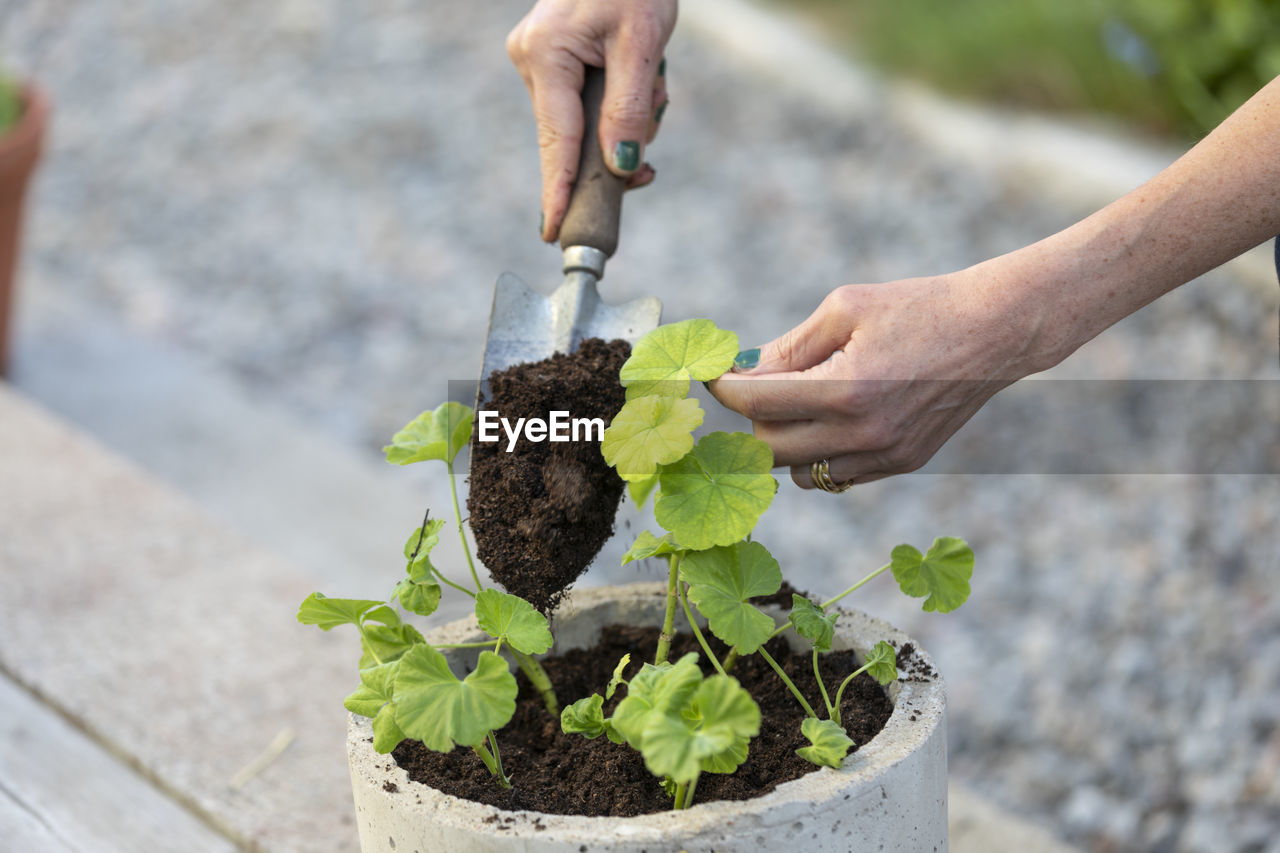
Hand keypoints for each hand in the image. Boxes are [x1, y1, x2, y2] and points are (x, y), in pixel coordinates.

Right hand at [506, 0, 676, 241]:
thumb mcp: (643, 43)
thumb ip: (629, 110)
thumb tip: (619, 167)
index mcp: (547, 56)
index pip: (557, 141)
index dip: (558, 191)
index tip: (553, 231)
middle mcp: (532, 61)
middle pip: (569, 141)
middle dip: (612, 155)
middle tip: (648, 169)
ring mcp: (538, 62)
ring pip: (581, 127)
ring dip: (623, 124)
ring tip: (652, 87)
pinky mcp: (550, 61)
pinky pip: (583, 108)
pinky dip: (613, 110)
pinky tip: (638, 88)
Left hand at [709, 271, 1038, 488]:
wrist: (994, 330)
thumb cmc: (918, 307)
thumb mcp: (846, 308)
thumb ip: (789, 347)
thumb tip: (741, 372)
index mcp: (847, 388)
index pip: (756, 404)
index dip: (724, 389)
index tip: (712, 374)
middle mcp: (864, 433)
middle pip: (769, 447)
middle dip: (753, 415)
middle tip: (757, 384)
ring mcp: (884, 456)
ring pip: (798, 471)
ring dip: (784, 441)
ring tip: (798, 402)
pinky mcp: (901, 464)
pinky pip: (834, 476)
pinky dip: (818, 453)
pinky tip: (829, 419)